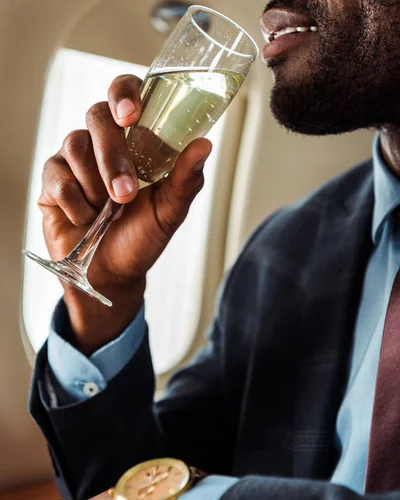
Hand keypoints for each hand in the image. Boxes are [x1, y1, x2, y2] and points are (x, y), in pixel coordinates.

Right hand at [40, 74, 211, 353]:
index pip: (125, 94)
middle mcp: (102, 142)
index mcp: (134, 140)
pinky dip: (76, 202)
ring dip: (95, 184)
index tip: (131, 115)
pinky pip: (57, 175)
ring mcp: (74, 159)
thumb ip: (186, 180)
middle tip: (125, 194)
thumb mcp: (169, 212)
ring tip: (108, 212)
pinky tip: (86, 219)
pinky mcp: (52, 180)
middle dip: (112, 157)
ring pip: (75, 144)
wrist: (110, 274)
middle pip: (98, 116)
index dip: (125, 94)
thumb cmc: (141, 238)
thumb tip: (204, 145)